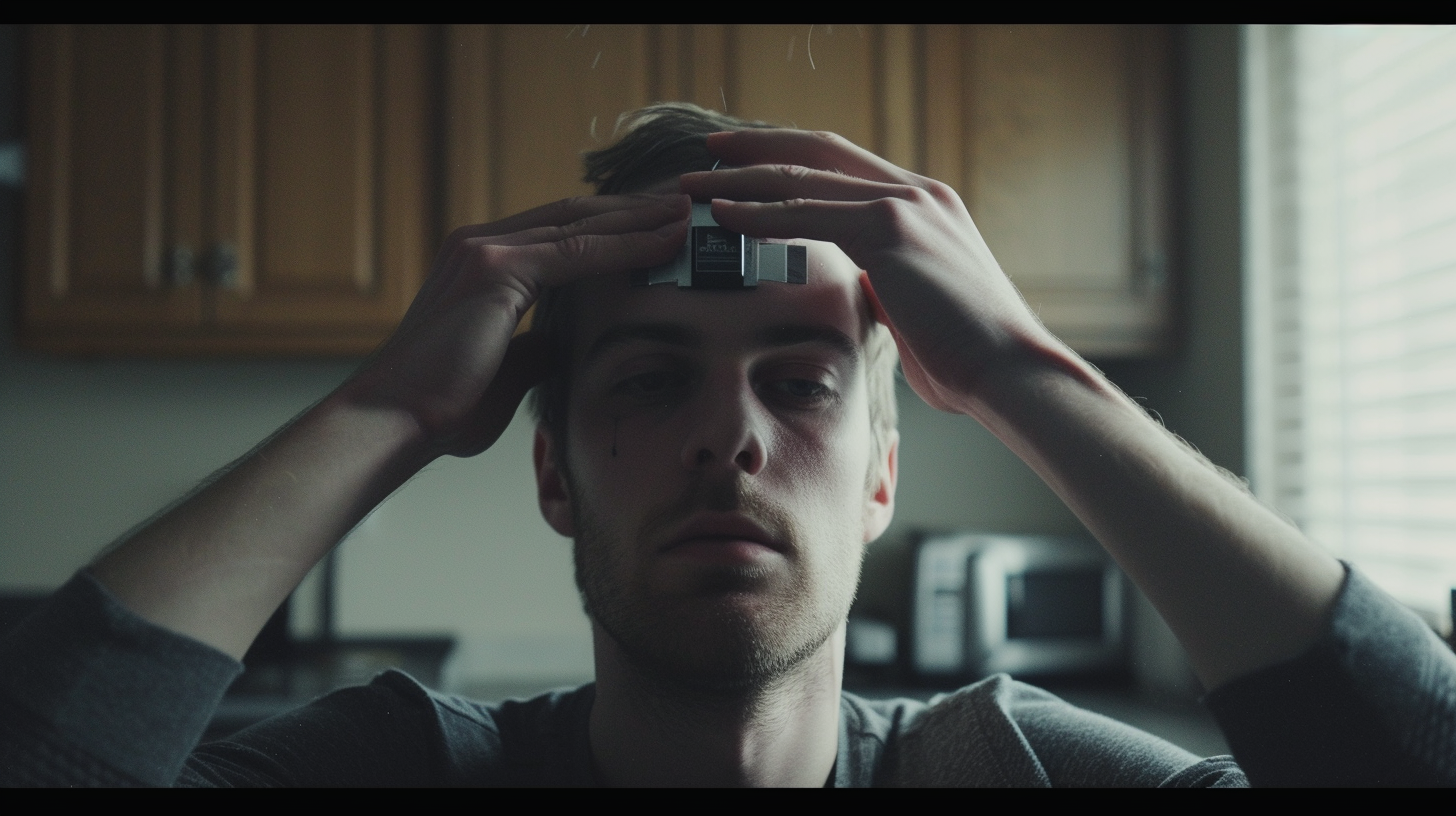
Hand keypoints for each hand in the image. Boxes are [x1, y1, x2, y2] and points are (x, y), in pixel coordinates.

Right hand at [346, 194, 689, 456]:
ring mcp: (484, 250)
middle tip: (688, 206)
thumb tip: (563, 345)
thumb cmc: (442, 410)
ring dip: (642, 217)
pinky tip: (667, 242)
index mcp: (479, 264)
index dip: (613, 228)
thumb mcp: (504, 374)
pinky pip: (577, 250)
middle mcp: (479, 243)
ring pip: (581, 223)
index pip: (560, 232)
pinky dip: (627, 243)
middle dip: (635, 210)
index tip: (661, 230)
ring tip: (691, 215)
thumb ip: (533, 349)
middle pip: (575, 214)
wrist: (395, 423)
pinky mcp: (495, 269)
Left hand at [680, 130, 1059, 415]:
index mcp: (924, 206)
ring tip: (693, 185)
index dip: (792, 161)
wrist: (1011, 372)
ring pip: (804, 176)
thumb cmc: (968, 360)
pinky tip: (723, 215)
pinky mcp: (893, 227)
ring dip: (742, 179)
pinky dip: (760, 212)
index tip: (746, 165)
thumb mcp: (917, 310)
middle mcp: (917, 191)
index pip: (844, 167)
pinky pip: (808, 211)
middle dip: (758, 149)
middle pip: (819, 151)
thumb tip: (861, 294)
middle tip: (709, 152)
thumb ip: (886, 287)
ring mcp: (907, 203)